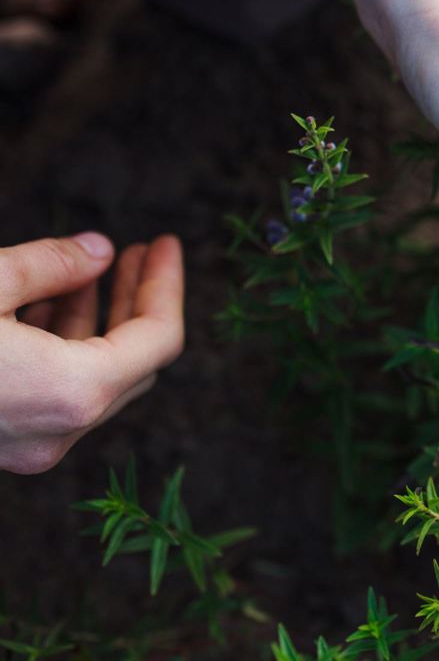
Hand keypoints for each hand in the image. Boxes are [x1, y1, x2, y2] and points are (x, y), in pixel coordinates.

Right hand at [0, 233, 184, 473]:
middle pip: (132, 362)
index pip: (159, 339)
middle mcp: (60, 432)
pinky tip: (41, 307)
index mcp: (70, 393)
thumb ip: (52, 264)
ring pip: (91, 380)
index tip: (165, 244)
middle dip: (135, 301)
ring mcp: (30, 449)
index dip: (167, 284)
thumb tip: (100, 250)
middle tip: (134, 252)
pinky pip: (54, 396)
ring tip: (83, 271)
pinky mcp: (3, 448)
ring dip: (94, 323)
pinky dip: (59, 351)